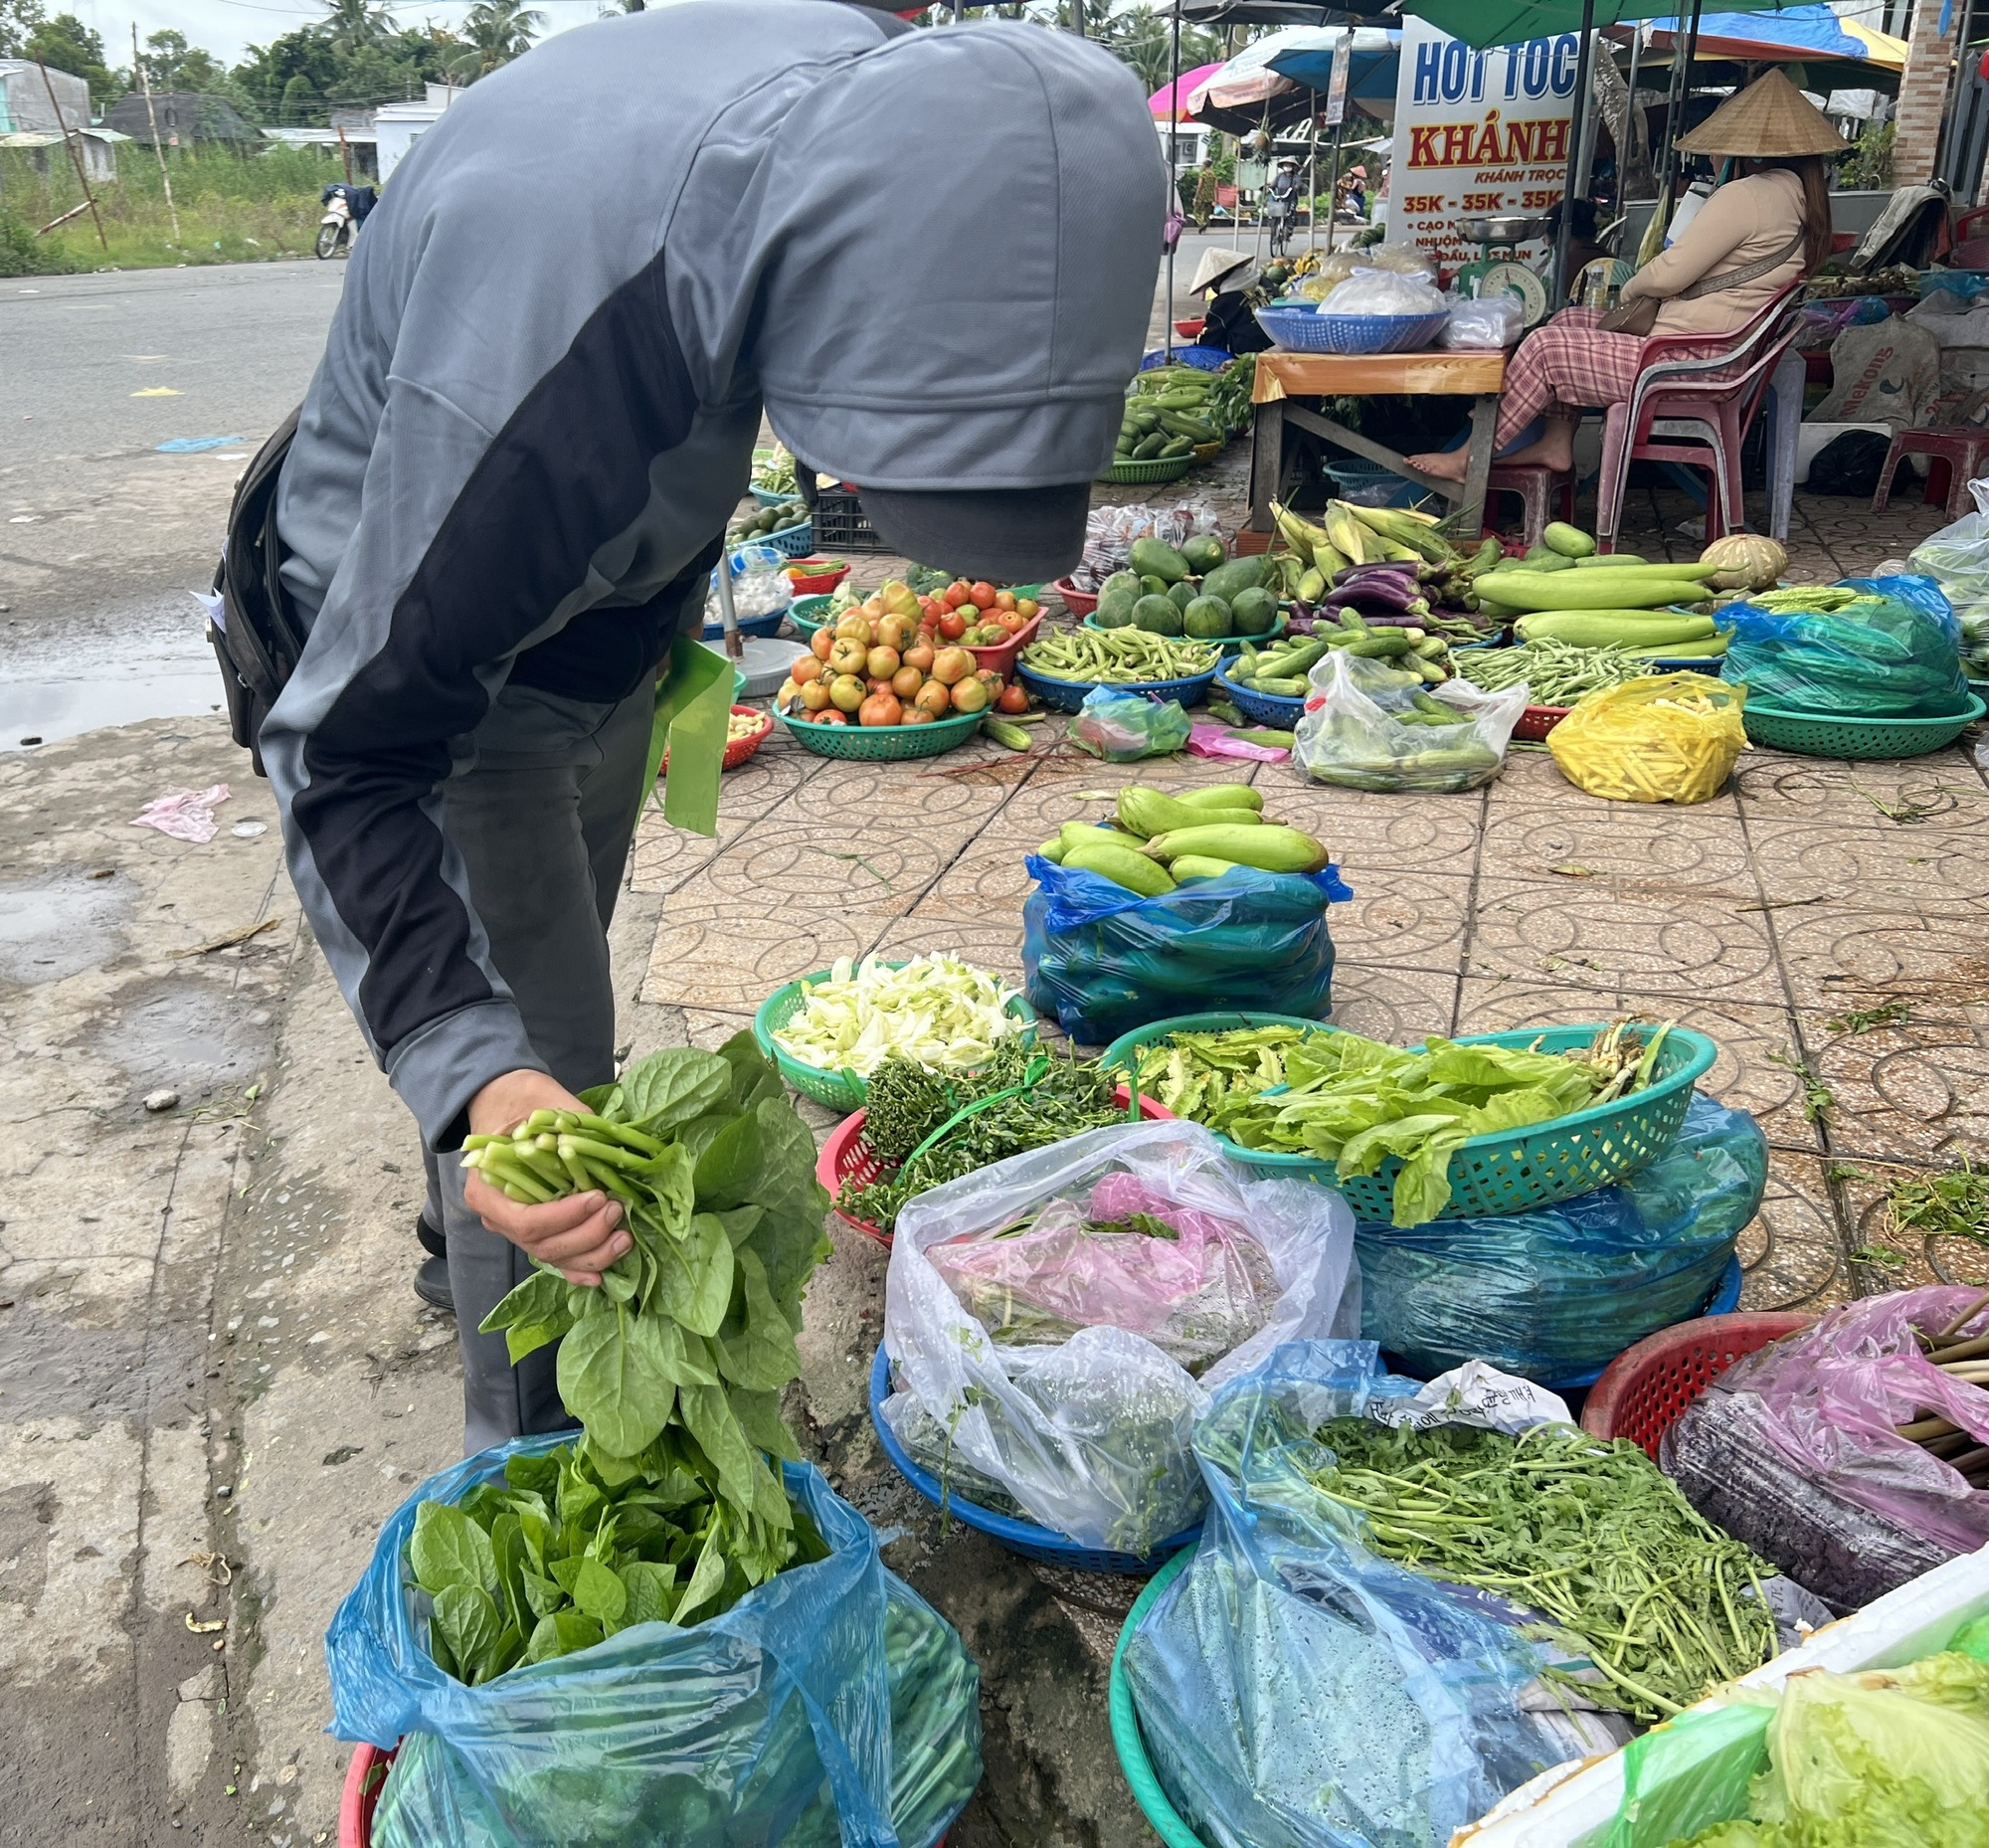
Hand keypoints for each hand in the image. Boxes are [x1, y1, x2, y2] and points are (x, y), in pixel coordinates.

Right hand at [461, 1069, 630, 1287]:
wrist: (505, 1098)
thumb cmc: (522, 1100)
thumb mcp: (544, 1103)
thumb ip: (570, 1129)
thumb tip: (606, 1149)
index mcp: (489, 1189)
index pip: (528, 1221)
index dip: (566, 1216)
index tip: (598, 1196)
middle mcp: (498, 1216)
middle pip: (543, 1245)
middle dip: (586, 1235)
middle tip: (617, 1209)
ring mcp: (516, 1228)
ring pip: (553, 1256)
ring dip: (592, 1253)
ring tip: (625, 1237)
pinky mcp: (537, 1230)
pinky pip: (556, 1258)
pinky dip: (578, 1269)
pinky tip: (601, 1276)